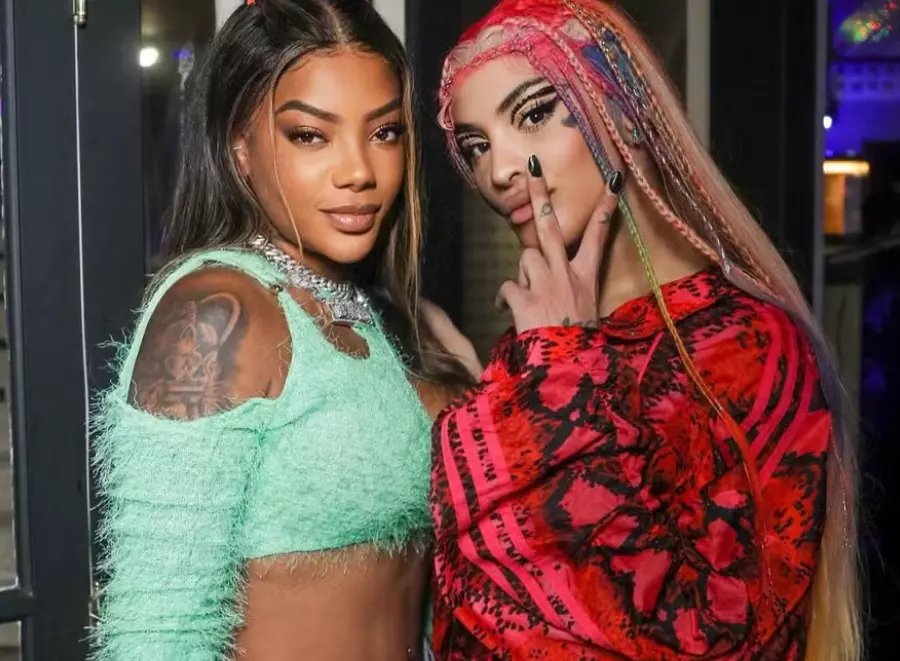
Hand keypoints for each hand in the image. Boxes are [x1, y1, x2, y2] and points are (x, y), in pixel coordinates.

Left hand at [496, 155, 620, 332]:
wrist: (567, 366)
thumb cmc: (577, 342)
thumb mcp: (587, 311)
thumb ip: (572, 290)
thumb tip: (555, 280)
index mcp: (586, 278)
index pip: (596, 237)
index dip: (604, 209)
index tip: (613, 182)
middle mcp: (566, 275)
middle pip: (550, 227)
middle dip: (540, 196)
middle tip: (532, 171)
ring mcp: (545, 285)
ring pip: (526, 257)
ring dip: (524, 272)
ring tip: (529, 294)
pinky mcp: (524, 300)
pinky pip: (508, 285)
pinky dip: (504, 296)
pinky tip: (506, 308)